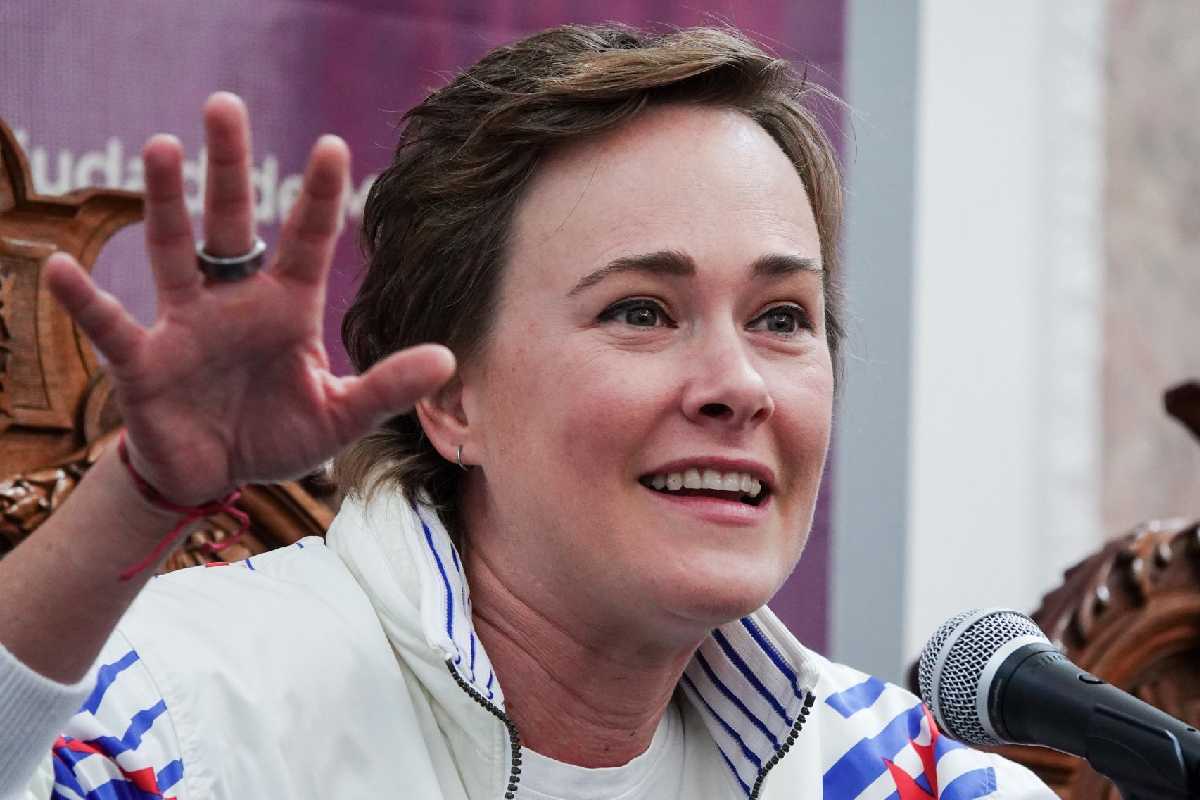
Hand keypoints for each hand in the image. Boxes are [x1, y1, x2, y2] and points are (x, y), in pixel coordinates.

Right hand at [45, 92, 453, 504]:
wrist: (217, 475)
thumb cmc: (278, 435)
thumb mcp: (340, 416)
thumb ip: (387, 388)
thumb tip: (449, 360)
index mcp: (287, 307)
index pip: (308, 240)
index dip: (320, 196)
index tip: (334, 145)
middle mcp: (235, 302)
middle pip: (231, 223)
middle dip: (229, 166)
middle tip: (224, 104)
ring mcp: (186, 325)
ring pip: (174, 251)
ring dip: (166, 203)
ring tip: (162, 147)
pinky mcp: (144, 361)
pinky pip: (110, 325)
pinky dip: (86, 299)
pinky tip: (61, 266)